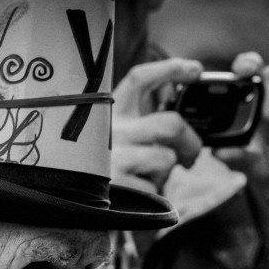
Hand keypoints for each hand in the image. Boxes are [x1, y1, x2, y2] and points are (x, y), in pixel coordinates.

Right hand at [111, 58, 203, 193]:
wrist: (72, 199)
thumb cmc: (102, 165)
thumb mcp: (115, 135)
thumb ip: (142, 122)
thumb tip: (179, 116)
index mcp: (110, 112)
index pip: (141, 79)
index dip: (171, 69)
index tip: (196, 70)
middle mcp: (110, 130)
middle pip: (170, 124)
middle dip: (190, 142)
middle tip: (191, 156)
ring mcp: (112, 157)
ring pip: (167, 158)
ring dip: (166, 172)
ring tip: (148, 176)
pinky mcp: (116, 183)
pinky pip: (155, 188)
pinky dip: (153, 193)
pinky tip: (136, 191)